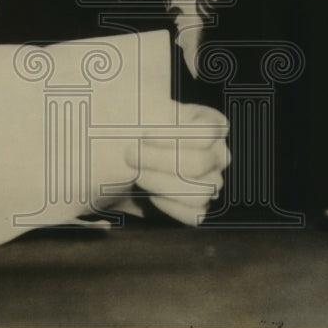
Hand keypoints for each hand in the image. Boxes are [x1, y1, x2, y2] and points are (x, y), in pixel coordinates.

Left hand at [131, 104, 229, 225]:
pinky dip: (170, 207)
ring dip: (161, 184)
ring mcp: (211, 181)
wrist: (111, 162)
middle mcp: (216, 152)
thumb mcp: (140, 114)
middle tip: (130, 155)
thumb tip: (164, 118)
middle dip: (160, 161)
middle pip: (202, 163)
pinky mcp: (197, 207)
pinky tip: (150, 196)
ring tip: (137, 175)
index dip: (174, 135)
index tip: (144, 134)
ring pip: (202, 192)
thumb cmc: (127, 131)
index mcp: (210, 123)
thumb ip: (159, 114)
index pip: (208, 132)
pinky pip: (196, 214)